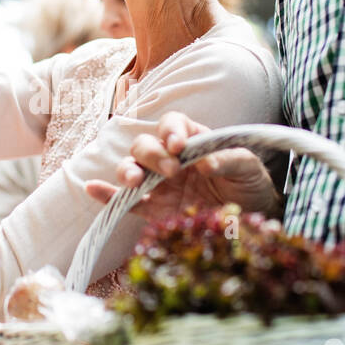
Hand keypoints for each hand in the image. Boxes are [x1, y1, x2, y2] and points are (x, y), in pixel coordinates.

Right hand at [84, 111, 279, 221]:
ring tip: (137, 182)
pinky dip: (107, 195)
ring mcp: (159, 185)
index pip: (172, 124)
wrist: (252, 219)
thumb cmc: (249, 185)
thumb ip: (230, 159)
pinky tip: (93, 189)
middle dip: (152, 155)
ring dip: (128, 171)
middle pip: (145, 146)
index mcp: (191, 140)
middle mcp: (170, 159)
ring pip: (131, 169)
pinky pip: (126, 202)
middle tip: (172, 171)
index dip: (171, 131)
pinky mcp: (155, 211)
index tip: (179, 145)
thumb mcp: (249, 168)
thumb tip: (204, 163)